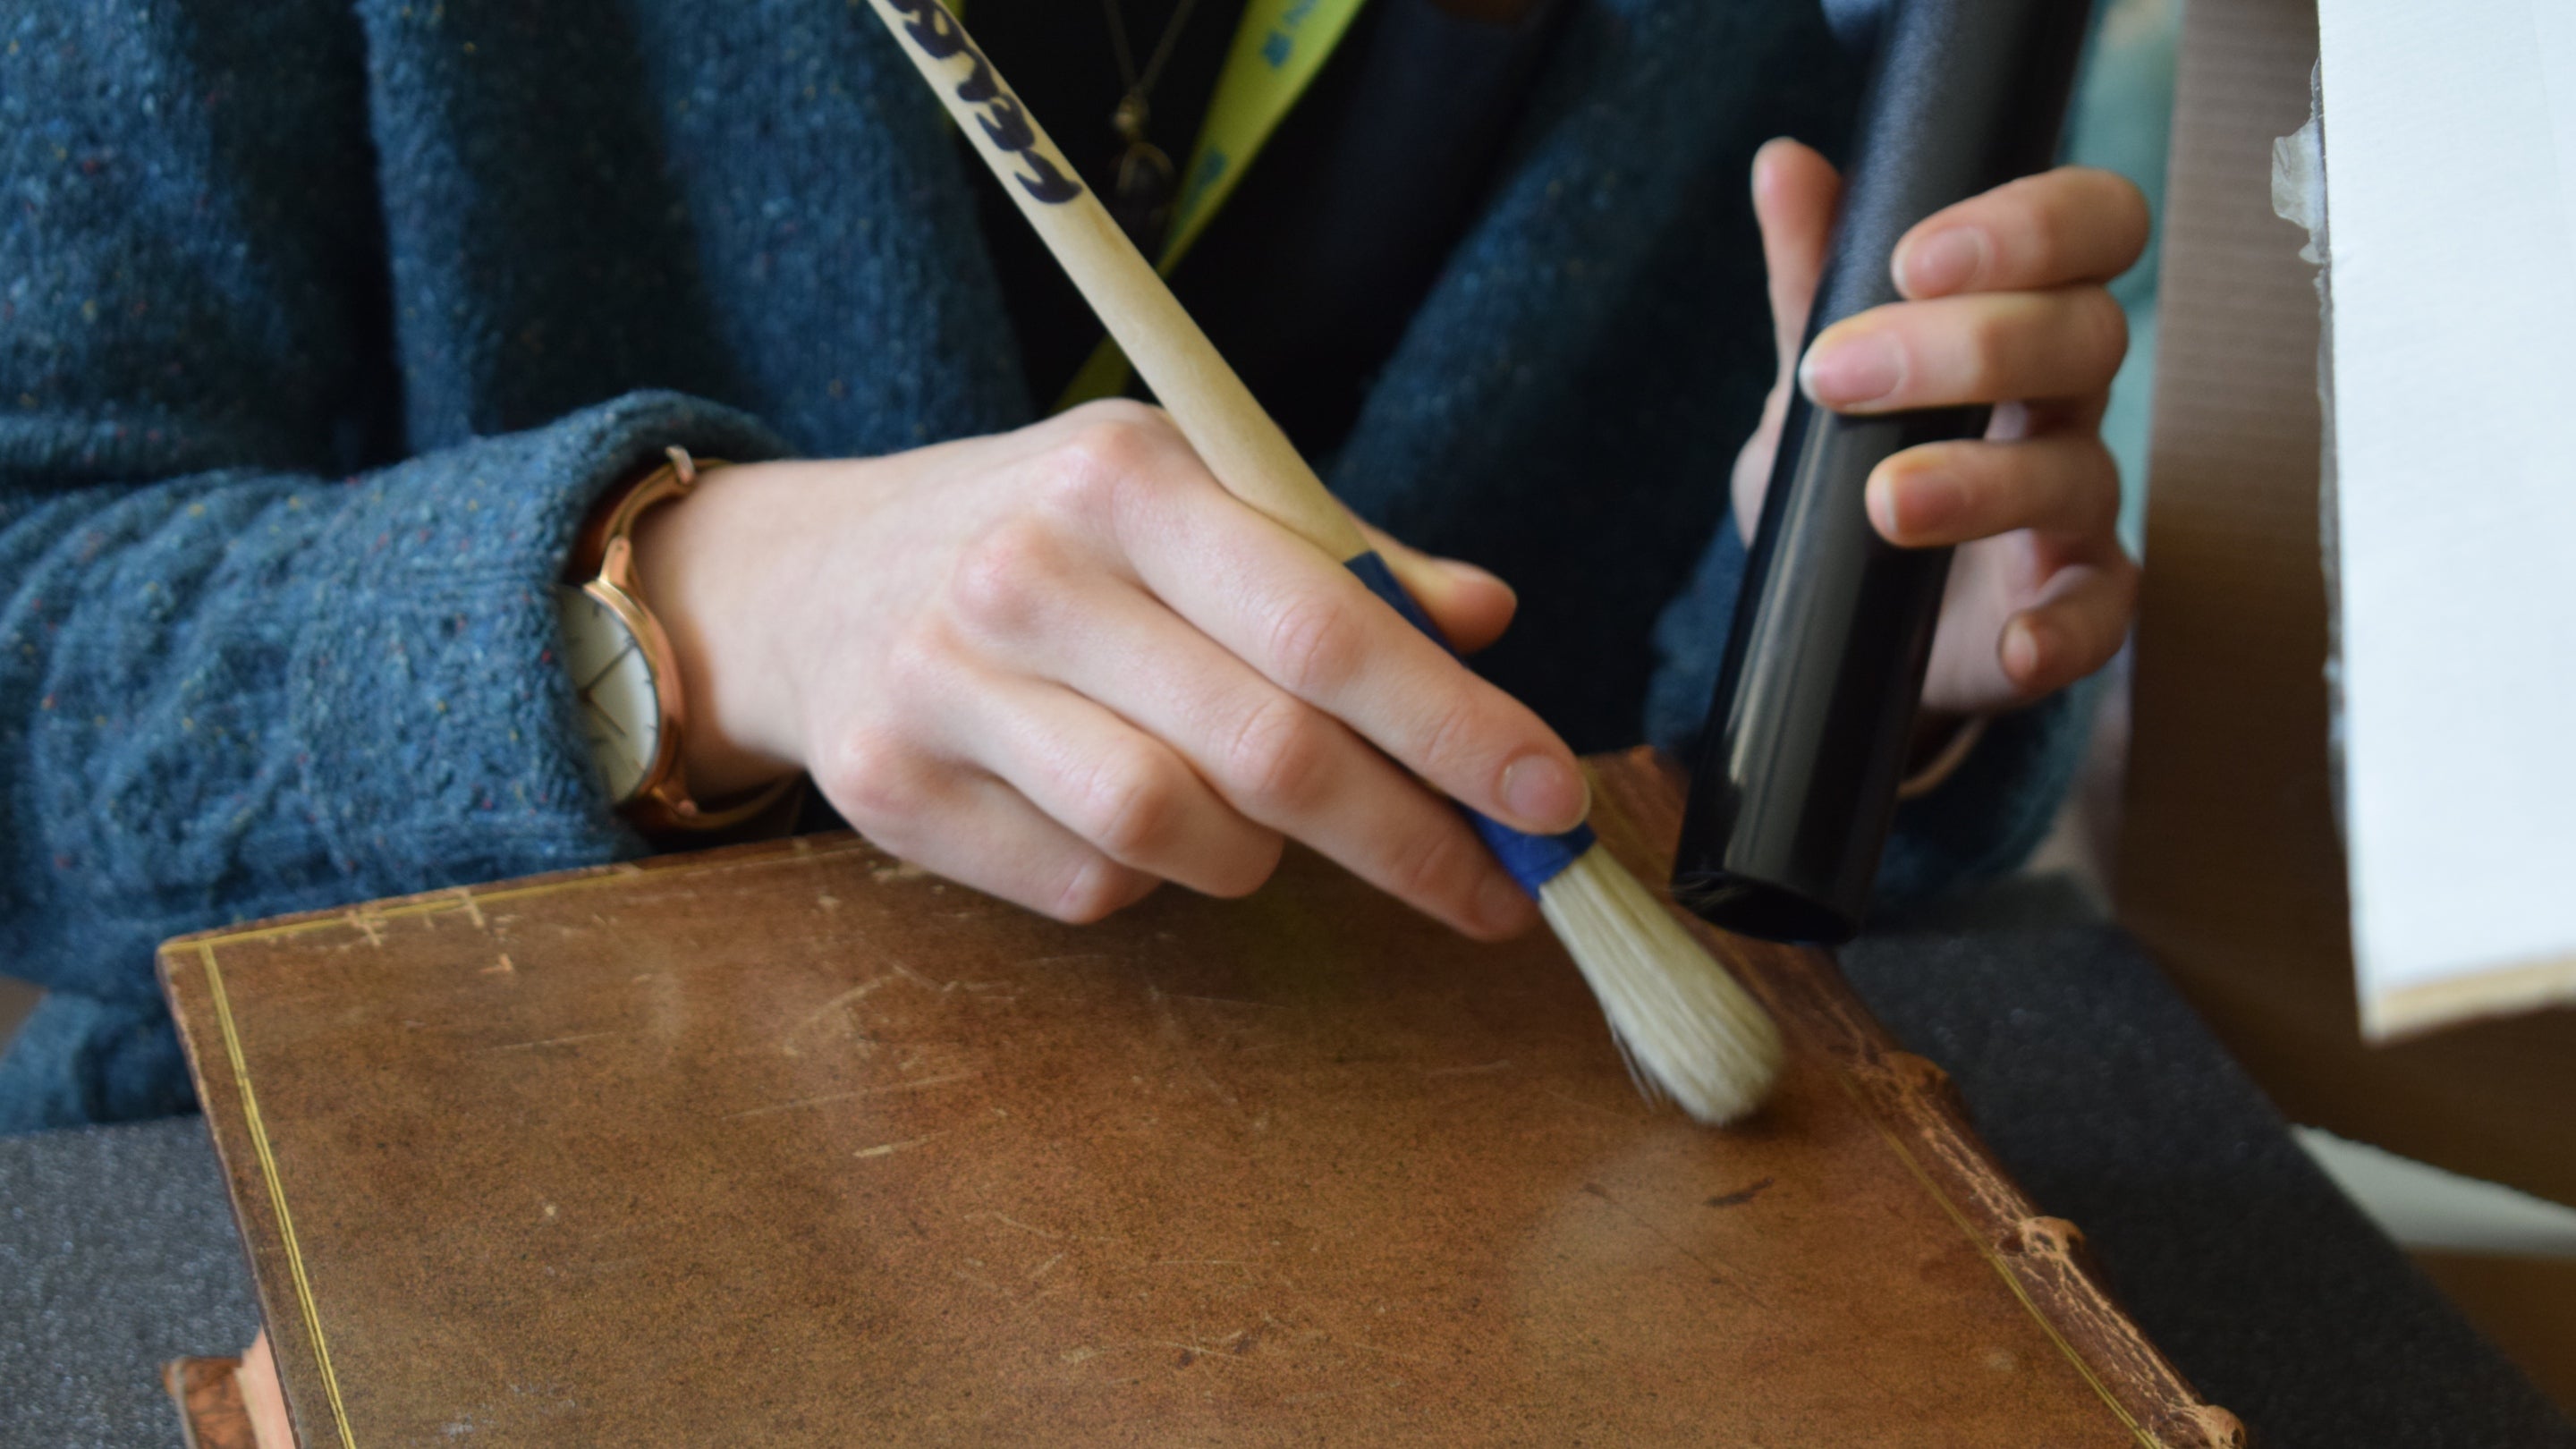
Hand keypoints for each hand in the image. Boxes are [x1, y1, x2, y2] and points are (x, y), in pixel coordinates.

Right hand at [630, 401, 1586, 936]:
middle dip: (1410, 837)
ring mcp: (945, 687)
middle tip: (1494, 888)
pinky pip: (1089, 887)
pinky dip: (1148, 880)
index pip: (1323, 625)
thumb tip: (1484, 619)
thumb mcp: (1180, 497)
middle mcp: (1025, 573)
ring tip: (1267, 824)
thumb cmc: (1041, 539)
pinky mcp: (893, 791)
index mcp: (1123, 477)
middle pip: (1269, 752)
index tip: (1548, 795)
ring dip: (1262, 859)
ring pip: (1178, 837)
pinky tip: (1127, 816)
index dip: (1454, 726)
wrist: (808, 580)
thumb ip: (1334, 558)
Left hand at [1731, 138, 2144, 718]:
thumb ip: (1809, 283)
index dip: (2029, 230)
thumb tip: (1782, 163)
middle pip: (2086, 340)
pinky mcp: (2069, 609)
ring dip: (1981, 484)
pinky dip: (2065, 633)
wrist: (1841, 617)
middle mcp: (2064, 407)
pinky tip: (2015, 644)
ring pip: (2078, 474)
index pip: (2089, 232)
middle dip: (1970, 349)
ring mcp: (2075, 512)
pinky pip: (2102, 617)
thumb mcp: (1817, 380)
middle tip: (1839, 378)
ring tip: (1884, 501)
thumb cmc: (1854, 470)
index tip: (1914, 259)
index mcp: (2020, 320)